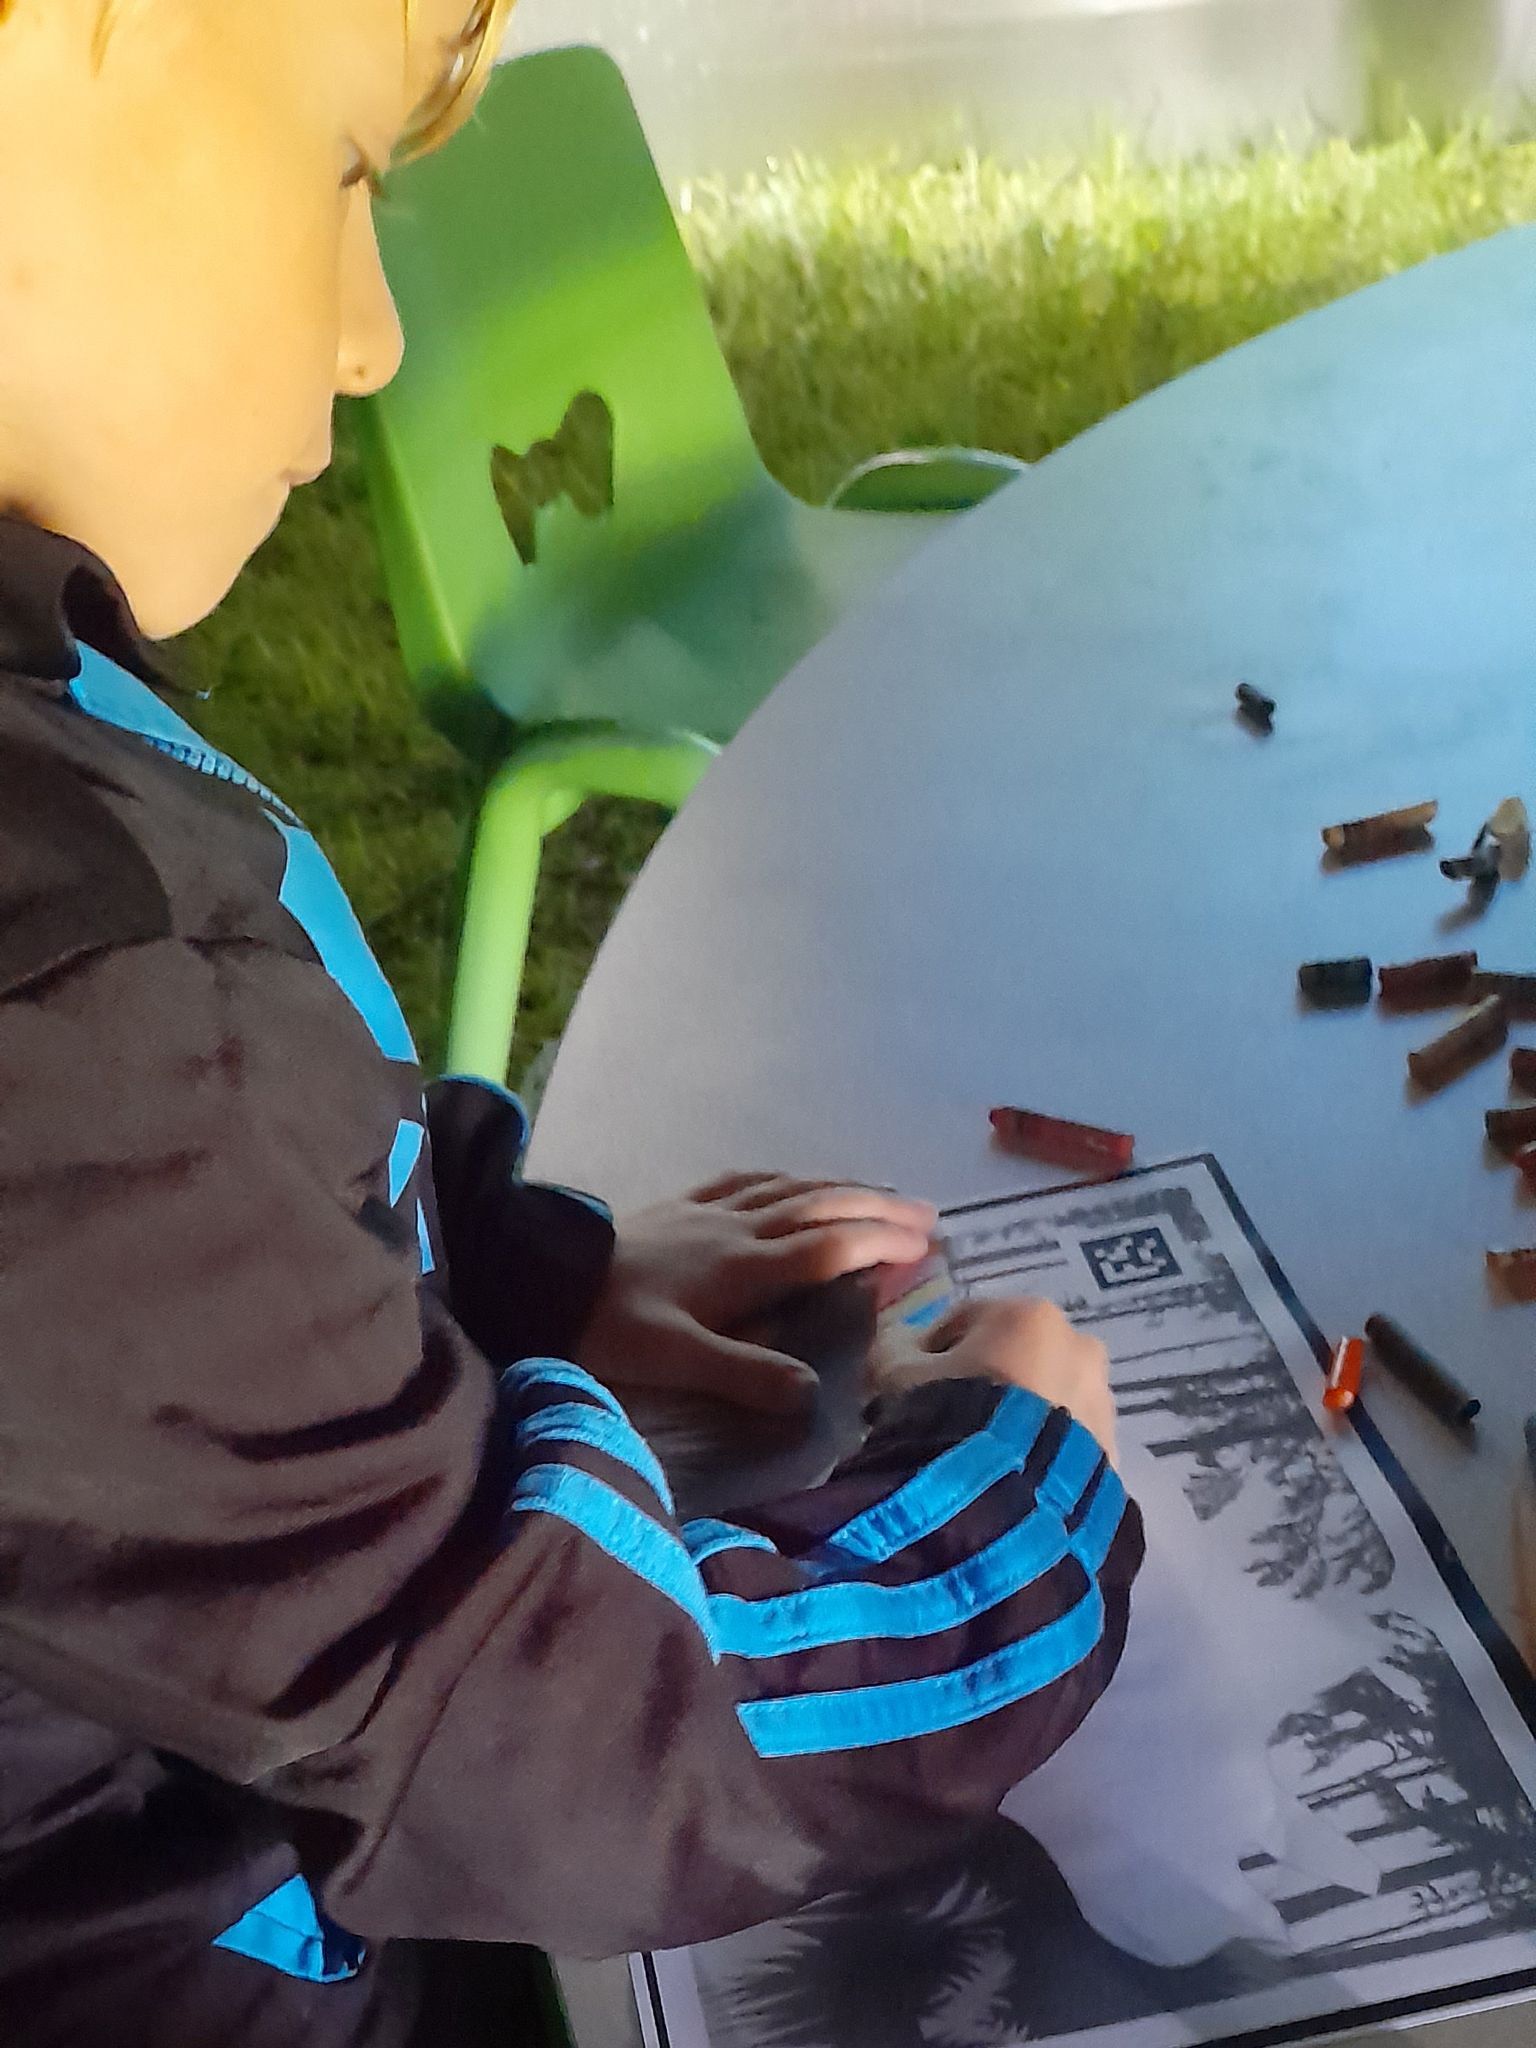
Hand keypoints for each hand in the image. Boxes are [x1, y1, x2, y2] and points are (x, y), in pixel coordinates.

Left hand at [578, 1171, 936, 1416]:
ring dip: (840, 1188)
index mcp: (743, 1268)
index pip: (830, 1249)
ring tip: (879, 1191)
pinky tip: (787, 1180)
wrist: (540, 1278)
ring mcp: (706, 1212)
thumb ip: (746, 1376)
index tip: (930, 1245)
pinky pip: (743, 1181)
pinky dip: (780, 1178)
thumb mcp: (676, 1361)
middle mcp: (735, 1230)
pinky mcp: (677, 1207)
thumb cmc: (608, 1327)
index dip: (883, 1243)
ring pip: (788, 1189)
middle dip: (878, 1209)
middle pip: (821, 1208)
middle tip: (930, 1214)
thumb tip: (814, 1395)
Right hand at [885, 1297, 1116, 1462]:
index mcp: (1030, 1315)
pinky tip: (1013, 1478)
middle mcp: (1079, 1346)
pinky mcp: (1113, 1453)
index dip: (932, 1351)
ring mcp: (1102, 1402)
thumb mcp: (894, 1371)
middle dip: (988, 1380)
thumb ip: (896, 1346)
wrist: (998, 1502)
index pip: (968, 1321)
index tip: (911, 1385)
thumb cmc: (946, 1417)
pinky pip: (1068, 1442)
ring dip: (1022, 1415)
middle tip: (952, 1421)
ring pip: (1049, 1398)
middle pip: (1017, 1357)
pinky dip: (1044, 1452)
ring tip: (984, 1455)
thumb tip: (902, 1344)